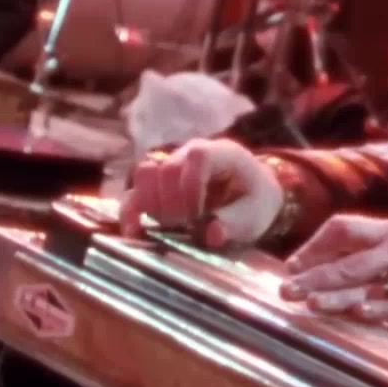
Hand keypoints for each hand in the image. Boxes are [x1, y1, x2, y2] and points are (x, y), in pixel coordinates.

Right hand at [118, 139, 282, 249]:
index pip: (197, 156)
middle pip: (166, 168)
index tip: (200, 218)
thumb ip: (236, 223)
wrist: (247, 199)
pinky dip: (131, 214)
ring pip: (144, 177)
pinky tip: (135, 234)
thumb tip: (212, 234)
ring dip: (153, 207)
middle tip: (187, 227)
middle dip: (174, 203)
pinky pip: (132, 195)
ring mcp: (167, 168)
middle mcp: (187, 153)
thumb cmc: (253, 202)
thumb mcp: (255, 214)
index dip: (193, 188)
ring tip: (171, 228)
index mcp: (220, 152)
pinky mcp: (153, 189)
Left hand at [279, 215, 387, 337]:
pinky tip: (358, 315)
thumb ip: (376, 249)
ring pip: (366, 288)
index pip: (343, 227)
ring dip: (335, 298)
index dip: (314, 245)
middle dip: (313, 277)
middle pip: (347, 263)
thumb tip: (330, 265)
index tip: (292, 263)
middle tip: (285, 290)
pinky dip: (378, 312)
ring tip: (309, 305)